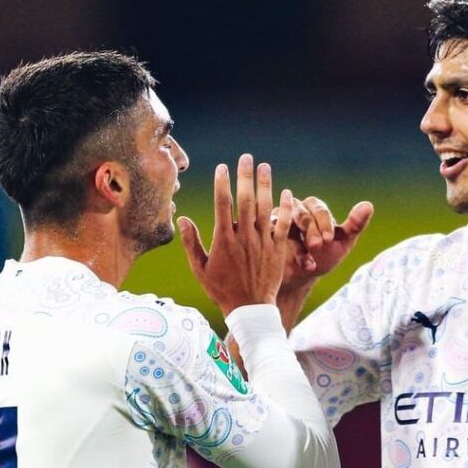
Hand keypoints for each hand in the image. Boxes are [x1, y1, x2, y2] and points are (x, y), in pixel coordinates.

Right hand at [178, 155, 293, 316]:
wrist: (250, 309)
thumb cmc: (222, 290)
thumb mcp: (200, 269)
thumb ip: (191, 243)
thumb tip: (182, 219)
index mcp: (223, 240)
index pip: (222, 205)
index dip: (222, 183)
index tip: (222, 167)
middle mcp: (243, 238)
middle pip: (244, 200)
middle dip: (244, 176)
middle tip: (246, 157)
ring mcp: (262, 243)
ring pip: (264, 208)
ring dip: (265, 185)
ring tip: (264, 166)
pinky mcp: (277, 250)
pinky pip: (283, 225)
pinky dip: (284, 209)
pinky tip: (286, 192)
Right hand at [283, 197, 373, 293]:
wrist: (302, 278)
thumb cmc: (324, 256)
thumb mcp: (342, 242)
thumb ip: (355, 225)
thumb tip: (369, 205)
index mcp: (313, 208)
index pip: (318, 209)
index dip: (324, 222)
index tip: (329, 238)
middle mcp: (294, 211)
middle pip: (301, 214)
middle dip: (311, 230)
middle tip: (318, 245)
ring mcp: (278, 223)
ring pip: (285, 224)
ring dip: (298, 241)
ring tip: (311, 257)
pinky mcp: (267, 237)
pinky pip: (274, 240)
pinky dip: (288, 253)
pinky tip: (304, 266)